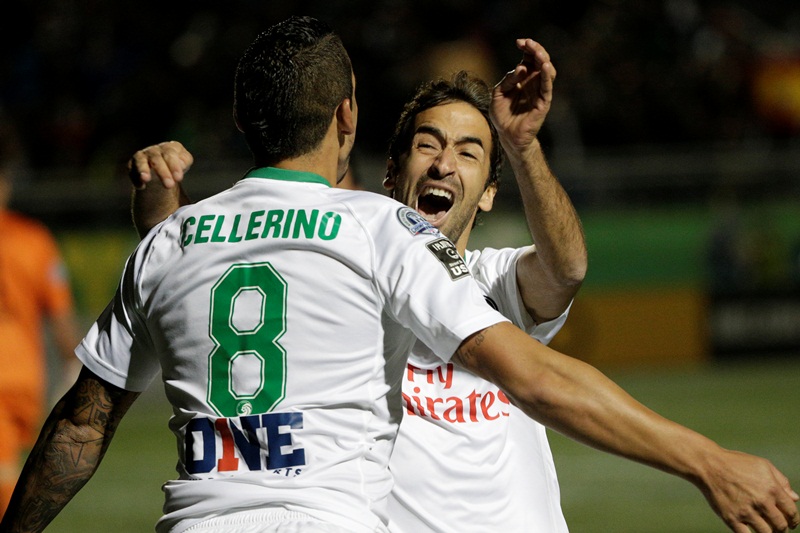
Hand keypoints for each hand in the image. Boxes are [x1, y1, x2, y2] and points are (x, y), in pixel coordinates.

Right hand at [127, 141, 192, 189]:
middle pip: (157, 159)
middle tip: (169, 185)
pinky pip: (132, 171)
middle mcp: (155, 150)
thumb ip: (185, 161)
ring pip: (141, 161)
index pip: (171, 154)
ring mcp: (142, 156)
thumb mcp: (184, 163)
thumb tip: (181, 164)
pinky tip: (141, 187)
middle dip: (163, 172)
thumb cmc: (176, 165)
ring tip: (146, 179)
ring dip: (143, 170)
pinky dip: (136, 179)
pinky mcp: (132, 165)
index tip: (179, 178)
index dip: (174, 166)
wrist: (163, 172)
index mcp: (169, 147)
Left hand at [490, 38, 555, 153]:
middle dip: (535, 49)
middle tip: (528, 43)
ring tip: (538, 53)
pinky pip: (548, 87)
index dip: (526, 48)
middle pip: (539, 61)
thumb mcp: (498, 94)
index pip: (528, 58)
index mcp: (522, 78)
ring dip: (543, 59)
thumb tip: (521, 67)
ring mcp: (539, 91)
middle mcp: (533, 82)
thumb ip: (508, 80)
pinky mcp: (543, 102)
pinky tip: (545, 66)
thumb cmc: (502, 115)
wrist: (507, 135)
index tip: (519, 42)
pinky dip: (547, 76)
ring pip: (547, 71)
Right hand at [700, 449, 798, 531]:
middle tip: (778, 528)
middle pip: (781, 525)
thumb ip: (781, 481)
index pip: (791, 512)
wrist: (708, 465)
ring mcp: (746, 511)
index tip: (790, 522)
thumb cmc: (735, 462)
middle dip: (782, 529)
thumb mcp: (762, 465)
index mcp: (772, 488)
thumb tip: (795, 498)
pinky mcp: (731, 518)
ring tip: (766, 531)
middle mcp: (761, 501)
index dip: (793, 519)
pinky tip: (752, 532)